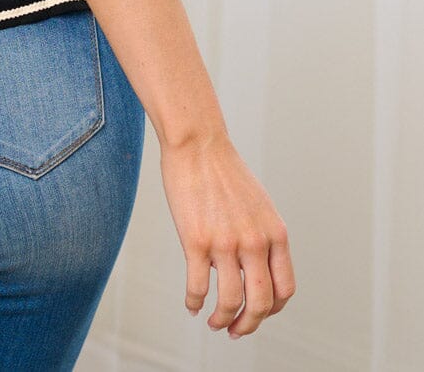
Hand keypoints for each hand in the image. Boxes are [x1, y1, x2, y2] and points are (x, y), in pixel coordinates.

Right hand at [159, 130, 295, 337]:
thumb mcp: (258, 205)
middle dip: (249, 325)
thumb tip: (250, 270)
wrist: (198, 143)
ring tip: (213, 322)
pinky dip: (194, 302)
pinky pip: (198, 286)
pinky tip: (191, 304)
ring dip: (222, 320)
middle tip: (235, 331)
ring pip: (230, 301)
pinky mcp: (196, 241)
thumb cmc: (223, 171)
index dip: (272, 310)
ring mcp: (226, 243)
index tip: (257, 314)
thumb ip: (261, 237)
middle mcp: (256, 242)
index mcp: (276, 234)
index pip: (285, 289)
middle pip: (262, 303)